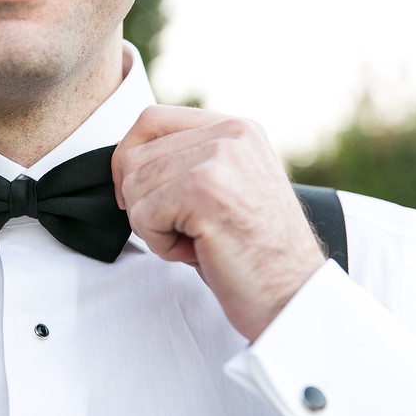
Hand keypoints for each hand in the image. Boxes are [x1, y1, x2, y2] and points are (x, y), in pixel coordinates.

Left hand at [112, 105, 325, 341]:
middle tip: (182, 230)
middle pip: (135, 155)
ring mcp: (219, 159)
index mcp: (235, 128)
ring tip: (196, 241)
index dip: (127, 158)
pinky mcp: (205, 190)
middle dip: (141, 202)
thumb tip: (124, 157)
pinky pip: (143, 214)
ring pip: (134, 186)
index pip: (151, 119)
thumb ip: (187, 160)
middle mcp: (230, 134)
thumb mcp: (224, 187)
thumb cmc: (252, 252)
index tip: (134, 196)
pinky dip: (160, 244)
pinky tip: (197, 252)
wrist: (292, 296)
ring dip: (152, 226)